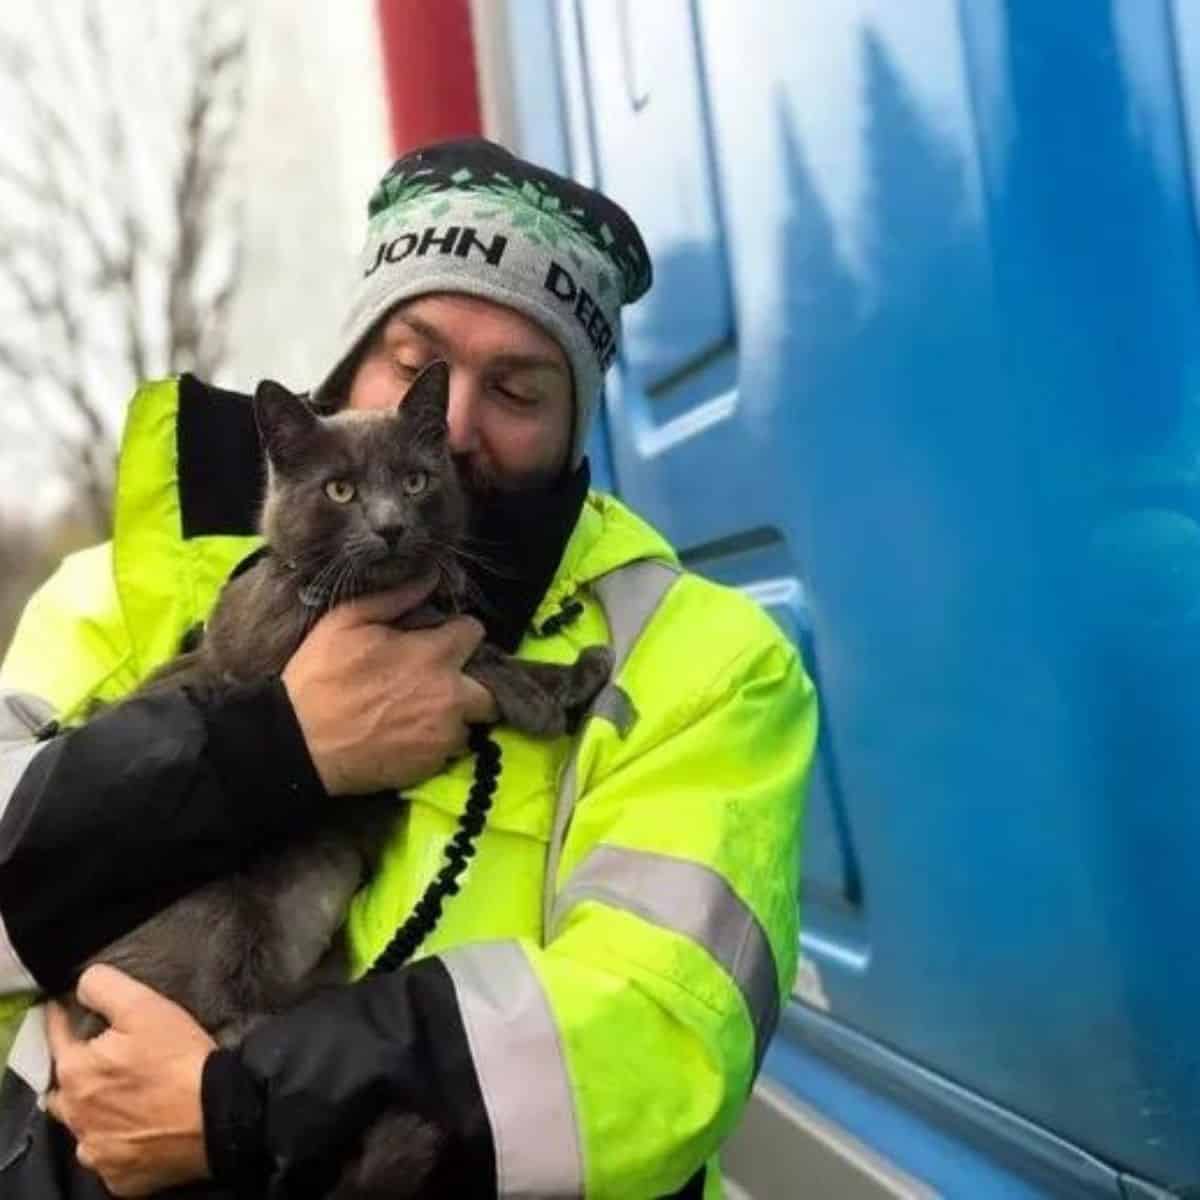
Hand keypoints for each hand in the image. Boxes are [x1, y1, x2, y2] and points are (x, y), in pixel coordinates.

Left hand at [45, 964, 215, 1196]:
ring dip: (94, 1108)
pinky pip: (107, 1152)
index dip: (64, 1018)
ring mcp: (95, 1150)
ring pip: (83, 1122)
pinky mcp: (118, 1175)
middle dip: (79, 1068)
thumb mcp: (145, 1006)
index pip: (56, 1036)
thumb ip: (105, 987)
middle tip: (108, 1056)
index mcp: (75, 1071)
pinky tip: (137, 1125)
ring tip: (122, 1093)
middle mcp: (75, 1115)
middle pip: (65, 1085)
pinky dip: (116, 1138)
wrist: (217, 1115)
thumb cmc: (179, 1058)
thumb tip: (83, 984)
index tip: (73, 1007)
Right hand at [282, 580, 497, 794]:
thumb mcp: (346, 621)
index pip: (474, 632)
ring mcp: (444, 735)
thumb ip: (395, 598)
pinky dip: (437, 743)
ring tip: (424, 713)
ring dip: (455, 716)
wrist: (299, 743)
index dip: (457, 633)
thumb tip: (430, 577)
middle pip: (490, 689)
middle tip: (443, 684)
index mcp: (434, 655)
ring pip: (470, 722)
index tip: (441, 640)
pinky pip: (449, 750)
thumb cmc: (320, 676)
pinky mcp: (432, 766)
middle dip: (473, 684)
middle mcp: (451, 696)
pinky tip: (409, 736)